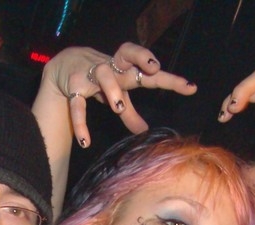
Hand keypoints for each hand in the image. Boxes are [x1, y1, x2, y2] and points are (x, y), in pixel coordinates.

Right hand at [42, 42, 195, 147]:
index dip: (169, 78)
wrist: (64, 65)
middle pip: (127, 53)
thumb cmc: (97, 79)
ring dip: (112, 89)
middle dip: (140, 57)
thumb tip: (144, 133)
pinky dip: (81, 123)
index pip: (149, 69)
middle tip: (153, 69)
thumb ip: (130, 113)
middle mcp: (111, 66)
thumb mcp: (117, 95)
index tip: (190, 88)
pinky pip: (78, 105)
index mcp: (125, 68)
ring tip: (118, 107)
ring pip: (103, 75)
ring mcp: (91, 74)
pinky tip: (86, 142)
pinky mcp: (74, 86)